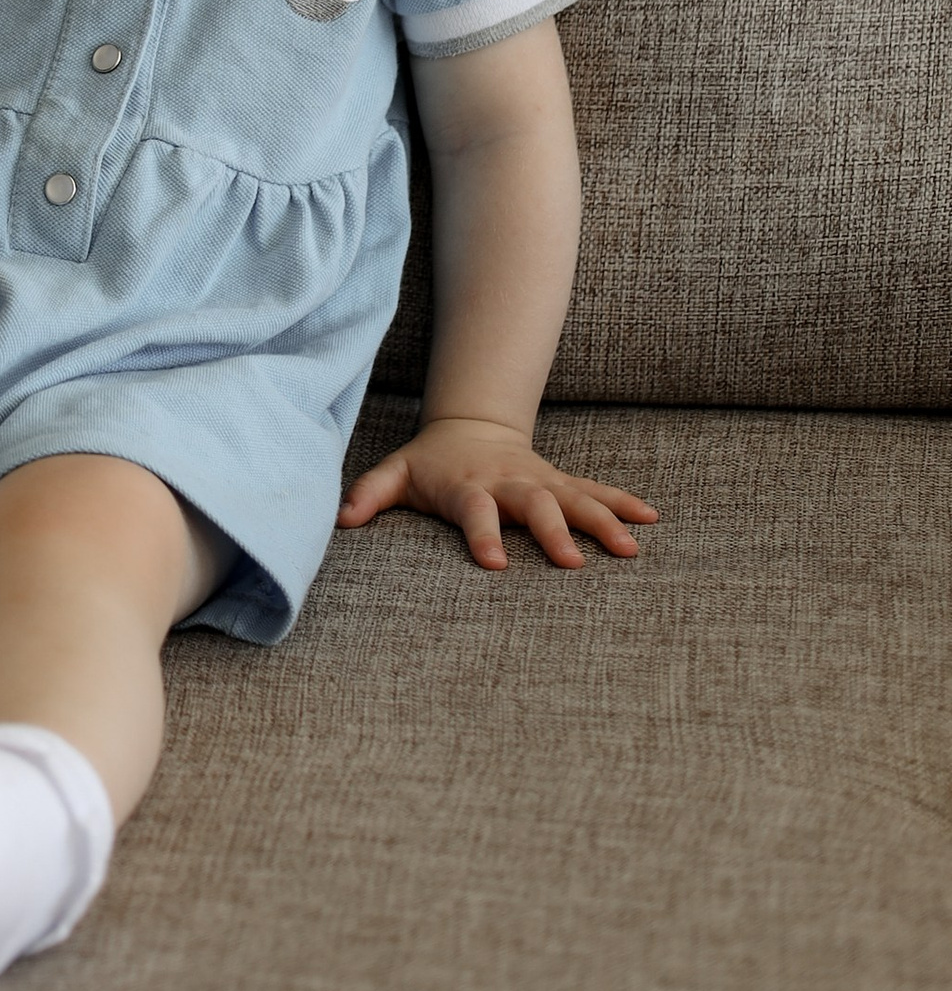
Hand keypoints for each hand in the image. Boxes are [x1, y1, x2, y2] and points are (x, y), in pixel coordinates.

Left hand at [339, 417, 657, 571]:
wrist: (469, 426)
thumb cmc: (430, 463)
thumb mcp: (396, 473)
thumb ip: (370, 493)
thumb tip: (340, 520)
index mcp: (468, 486)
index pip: (474, 510)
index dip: (482, 534)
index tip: (494, 563)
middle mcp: (509, 483)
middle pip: (533, 505)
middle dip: (553, 531)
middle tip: (572, 564)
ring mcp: (539, 481)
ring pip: (574, 498)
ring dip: (602, 520)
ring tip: (630, 547)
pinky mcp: (560, 482)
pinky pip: (595, 491)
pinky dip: (622, 502)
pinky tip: (650, 519)